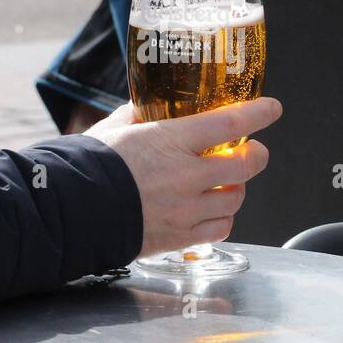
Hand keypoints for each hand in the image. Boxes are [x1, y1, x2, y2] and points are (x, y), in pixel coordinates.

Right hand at [85, 98, 282, 256]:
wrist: (70, 211)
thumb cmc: (88, 166)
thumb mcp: (114, 129)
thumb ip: (138, 116)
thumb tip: (148, 105)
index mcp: (170, 141)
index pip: (230, 123)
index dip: (258, 114)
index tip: (272, 108)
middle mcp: (185, 176)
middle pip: (244, 164)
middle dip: (256, 154)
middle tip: (253, 149)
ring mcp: (185, 209)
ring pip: (235, 198)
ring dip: (237, 186)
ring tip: (227, 180)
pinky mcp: (180, 236)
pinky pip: (220, 227)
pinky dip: (222, 217)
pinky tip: (212, 208)